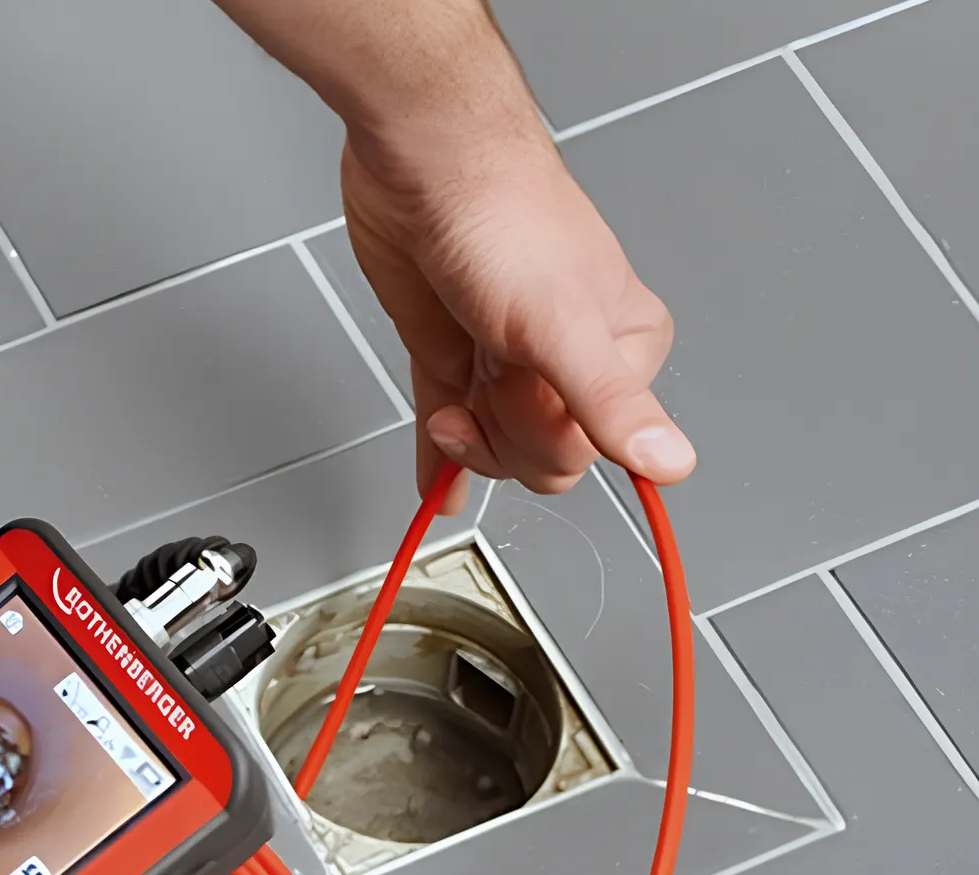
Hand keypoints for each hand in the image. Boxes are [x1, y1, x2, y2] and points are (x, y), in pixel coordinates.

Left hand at [342, 124, 696, 501]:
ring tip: (457, 385)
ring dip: (465, 440)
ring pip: (495, 449)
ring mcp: (510, 361)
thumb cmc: (505, 220)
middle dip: (502, 432)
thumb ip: (611, 404)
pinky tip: (437, 483)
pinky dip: (441, 462)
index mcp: (623, 347)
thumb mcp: (564, 326)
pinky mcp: (456, 358)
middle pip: (539, 458)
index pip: (586, 451)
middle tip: (491, 369)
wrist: (426, 168)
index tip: (524, 386)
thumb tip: (670, 461)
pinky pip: (451, 430)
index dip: (540, 431)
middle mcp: (569, 358)